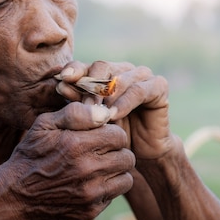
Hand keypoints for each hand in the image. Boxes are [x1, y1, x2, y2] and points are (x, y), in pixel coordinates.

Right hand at [5, 101, 134, 219]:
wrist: (15, 194)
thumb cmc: (32, 153)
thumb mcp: (45, 125)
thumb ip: (76, 114)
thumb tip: (104, 112)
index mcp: (77, 145)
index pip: (119, 136)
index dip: (112, 133)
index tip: (102, 135)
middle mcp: (87, 171)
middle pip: (128, 157)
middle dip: (118, 151)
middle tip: (103, 151)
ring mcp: (90, 194)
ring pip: (126, 178)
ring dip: (117, 171)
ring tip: (100, 167)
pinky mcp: (90, 211)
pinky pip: (114, 196)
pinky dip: (107, 188)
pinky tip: (90, 182)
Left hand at [55, 61, 174, 159]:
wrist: (140, 153)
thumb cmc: (112, 135)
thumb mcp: (91, 119)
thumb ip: (78, 102)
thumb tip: (61, 85)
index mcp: (105, 73)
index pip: (86, 65)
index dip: (74, 70)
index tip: (61, 80)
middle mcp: (123, 70)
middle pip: (101, 67)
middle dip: (89, 87)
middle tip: (81, 106)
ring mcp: (142, 75)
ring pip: (119, 78)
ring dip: (106, 96)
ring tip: (96, 114)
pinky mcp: (159, 86)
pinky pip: (139, 91)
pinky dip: (125, 102)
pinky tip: (114, 115)